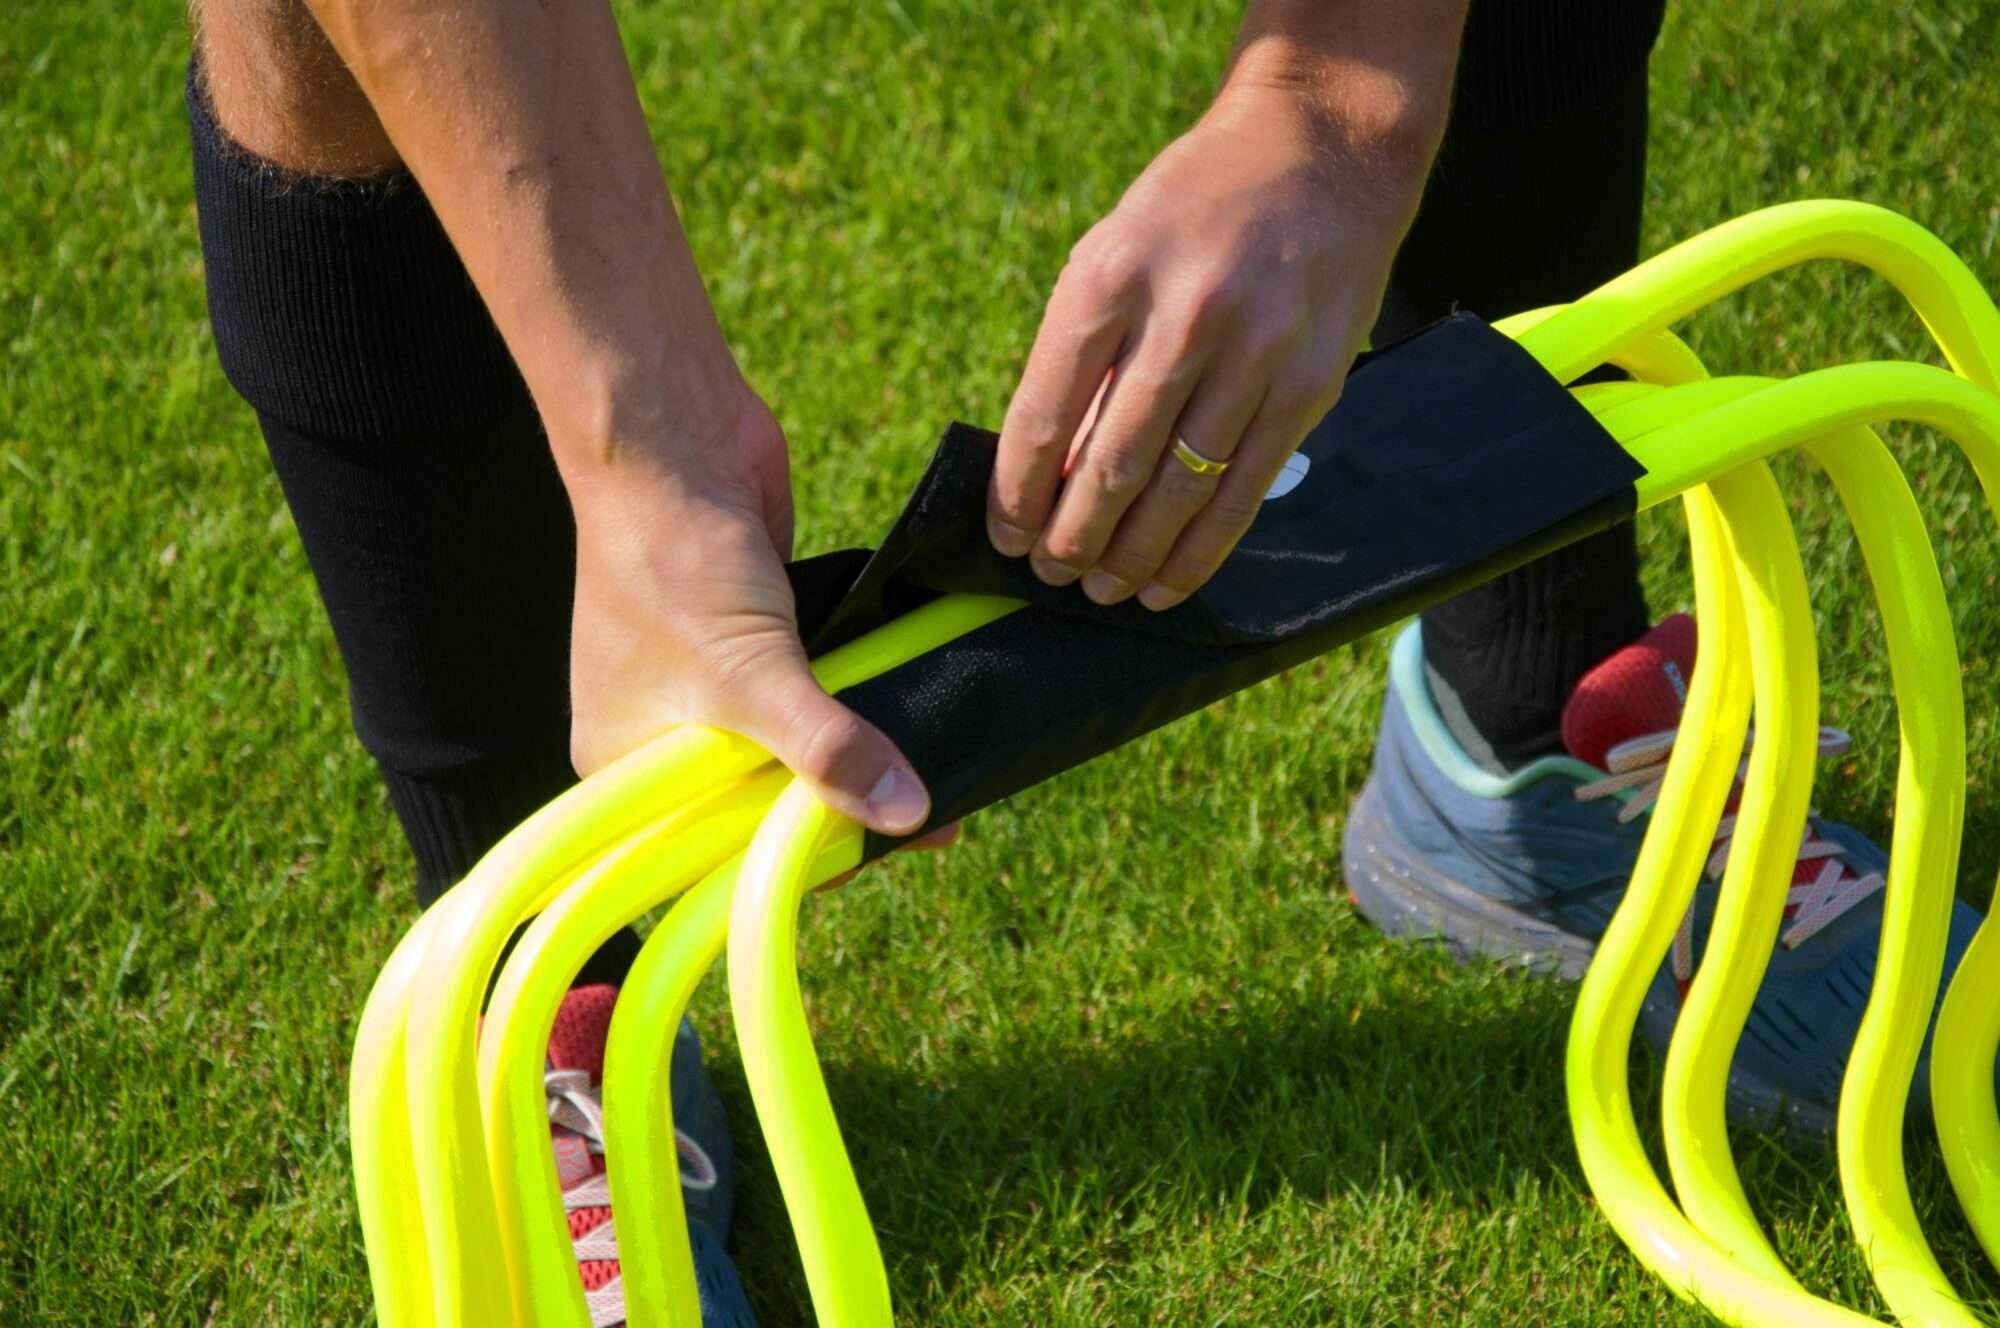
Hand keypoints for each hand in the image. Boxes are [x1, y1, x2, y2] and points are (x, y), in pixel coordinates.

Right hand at [563, 385, 932, 837]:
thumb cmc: (671, 556)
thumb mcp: (752, 674)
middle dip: (844, 805)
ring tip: (943, 775)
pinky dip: (862, 697)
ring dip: (863, 751)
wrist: (676, 438)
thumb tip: (903, 813)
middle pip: (768, 798)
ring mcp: (715, 682)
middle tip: (935, 818)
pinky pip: (820, 689)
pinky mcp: (761, 636)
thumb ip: (827, 748)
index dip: (796, 856)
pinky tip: (917, 713)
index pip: (719, 847)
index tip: (879, 854)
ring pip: (802, 744)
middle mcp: (665, 732)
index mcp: (626, 765)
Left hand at [988, 85, 1418, 610]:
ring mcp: (1255, 351)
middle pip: (1113, 462)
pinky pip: (1243, 492)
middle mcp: (1184, 313)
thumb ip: (1086, 357)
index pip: (1046, 409)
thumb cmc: (1194, 211)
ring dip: (1131, 557)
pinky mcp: (1308, 385)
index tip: (1005, 537)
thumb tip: (1050, 479)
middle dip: (1073, 538)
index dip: (1018, 490)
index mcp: (1111, 274)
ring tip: (1102, 590)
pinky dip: (1200, 552)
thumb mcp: (1117, 250)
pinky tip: (1168, 584)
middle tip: (1052, 575)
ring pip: (1179, 489)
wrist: (1321, 153)